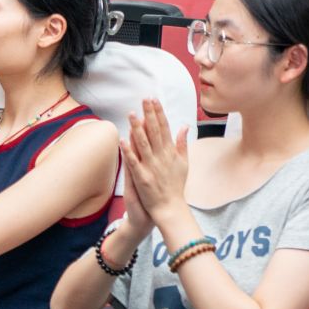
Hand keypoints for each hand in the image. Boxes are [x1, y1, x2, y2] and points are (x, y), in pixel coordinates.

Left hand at [123, 99, 190, 231]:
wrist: (171, 209)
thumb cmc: (176, 186)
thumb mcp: (184, 163)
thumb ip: (183, 144)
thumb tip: (185, 127)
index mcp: (171, 153)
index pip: (165, 128)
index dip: (159, 113)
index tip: (154, 100)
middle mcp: (162, 157)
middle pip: (155, 132)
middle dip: (149, 114)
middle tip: (144, 99)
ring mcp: (152, 167)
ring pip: (143, 144)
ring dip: (137, 128)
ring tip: (131, 114)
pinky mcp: (143, 178)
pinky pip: (134, 162)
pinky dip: (128, 151)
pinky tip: (123, 140)